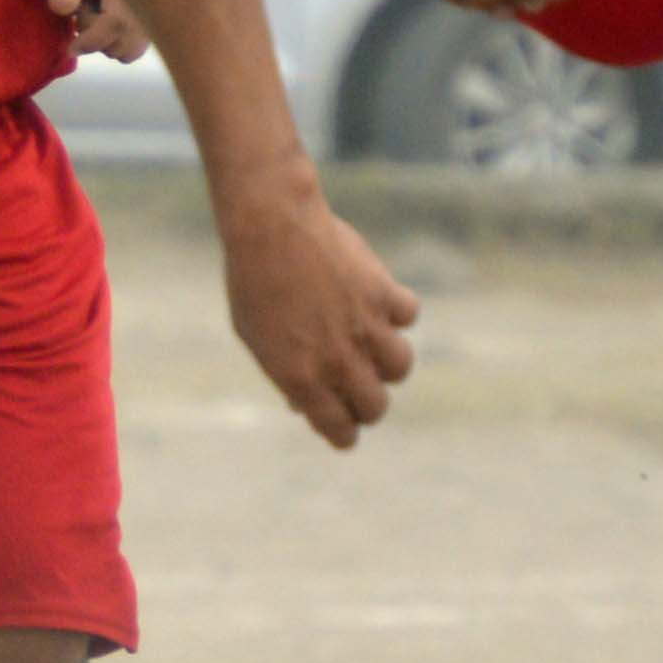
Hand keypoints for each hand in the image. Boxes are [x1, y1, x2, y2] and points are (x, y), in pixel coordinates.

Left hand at [40, 0, 148, 62]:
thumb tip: (62, 6)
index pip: (118, 24)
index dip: (92, 40)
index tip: (70, 46)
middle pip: (127, 45)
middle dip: (97, 38)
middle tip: (83, 11)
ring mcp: (152, 13)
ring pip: (130, 50)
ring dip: (105, 40)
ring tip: (93, 11)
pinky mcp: (150, 22)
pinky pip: (133, 47)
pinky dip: (114, 40)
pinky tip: (103, 17)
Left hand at [216, 181, 420, 448]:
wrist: (271, 227)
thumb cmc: (254, 282)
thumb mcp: (256, 338)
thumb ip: (285, 374)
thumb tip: (303, 403)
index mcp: (302, 379)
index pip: (341, 431)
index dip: (345, 435)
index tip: (345, 430)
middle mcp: (338, 360)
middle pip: (375, 407)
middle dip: (368, 405)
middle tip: (359, 389)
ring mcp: (364, 328)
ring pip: (400, 368)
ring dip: (387, 362)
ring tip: (370, 344)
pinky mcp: (383, 294)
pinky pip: (408, 316)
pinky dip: (397, 311)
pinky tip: (378, 301)